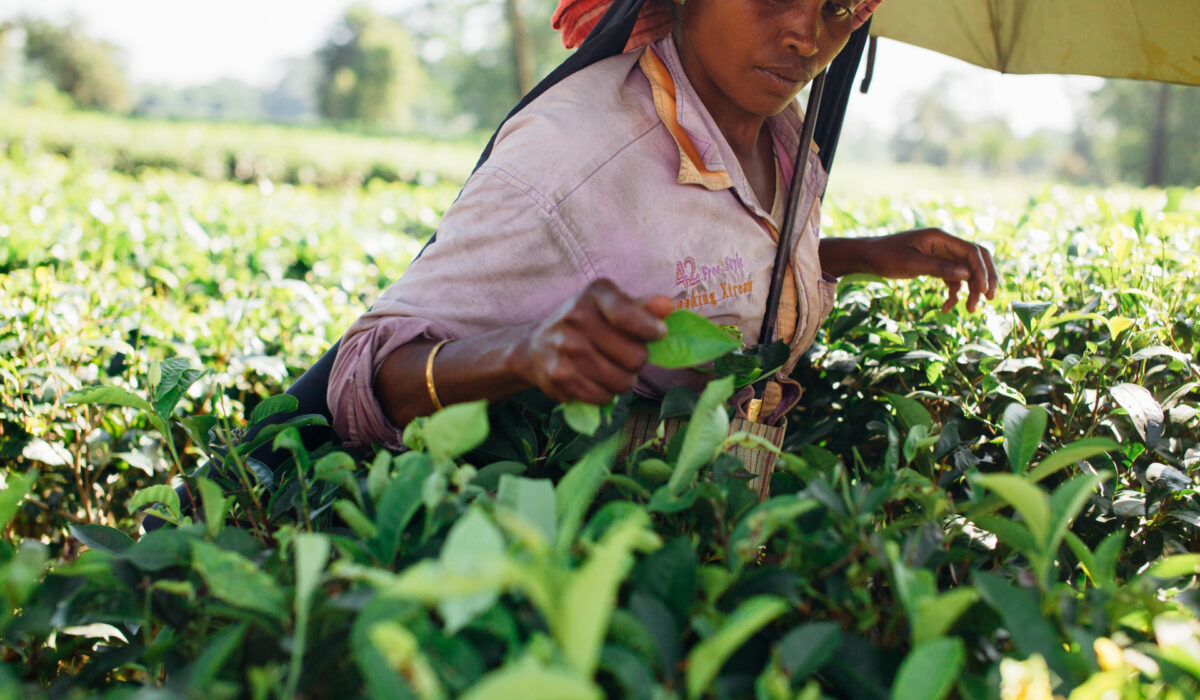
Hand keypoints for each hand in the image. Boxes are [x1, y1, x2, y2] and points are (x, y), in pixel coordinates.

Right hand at [516, 279, 672, 403]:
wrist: (535, 348)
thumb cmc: (586, 325)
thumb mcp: (611, 306)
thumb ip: (643, 307)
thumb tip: (667, 306)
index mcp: (596, 294)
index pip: (630, 316)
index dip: (651, 330)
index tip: (657, 334)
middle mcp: (577, 318)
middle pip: (636, 358)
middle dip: (637, 362)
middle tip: (624, 357)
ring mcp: (566, 348)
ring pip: (622, 382)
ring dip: (623, 381)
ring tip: (610, 370)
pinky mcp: (559, 377)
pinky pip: (603, 397)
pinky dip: (604, 394)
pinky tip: (593, 380)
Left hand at [867, 228, 997, 311]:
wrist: (867, 256)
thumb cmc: (885, 257)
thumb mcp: (911, 263)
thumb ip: (939, 267)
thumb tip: (967, 274)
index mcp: (939, 238)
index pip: (971, 251)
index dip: (982, 271)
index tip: (983, 291)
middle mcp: (943, 244)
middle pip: (975, 259)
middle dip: (985, 278)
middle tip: (989, 299)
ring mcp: (940, 254)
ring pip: (965, 271)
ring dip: (970, 290)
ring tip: (969, 310)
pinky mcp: (934, 265)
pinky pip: (952, 278)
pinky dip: (953, 293)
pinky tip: (946, 308)